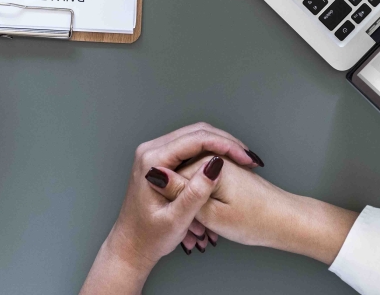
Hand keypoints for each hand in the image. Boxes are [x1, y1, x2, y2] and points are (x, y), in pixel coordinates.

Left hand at [80, 123, 263, 293]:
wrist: (131, 246)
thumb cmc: (149, 237)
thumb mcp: (176, 220)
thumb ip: (195, 193)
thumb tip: (216, 165)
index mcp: (152, 161)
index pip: (195, 140)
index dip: (225, 146)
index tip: (246, 158)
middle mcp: (151, 150)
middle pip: (196, 132)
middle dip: (226, 142)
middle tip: (249, 158)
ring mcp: (155, 152)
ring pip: (195, 136)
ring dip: (220, 145)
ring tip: (243, 160)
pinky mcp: (161, 159)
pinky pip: (190, 146)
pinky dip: (211, 151)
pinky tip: (227, 163)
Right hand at [171, 155, 358, 264]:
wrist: (286, 221)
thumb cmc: (256, 221)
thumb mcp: (211, 214)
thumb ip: (182, 193)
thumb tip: (155, 174)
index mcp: (207, 163)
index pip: (170, 174)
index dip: (170, 199)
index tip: (177, 220)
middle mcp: (214, 157)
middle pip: (180, 174)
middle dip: (181, 199)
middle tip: (191, 227)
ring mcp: (221, 163)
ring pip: (192, 180)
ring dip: (192, 202)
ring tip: (200, 228)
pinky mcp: (227, 171)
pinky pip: (204, 183)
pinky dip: (203, 201)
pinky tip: (208, 219)